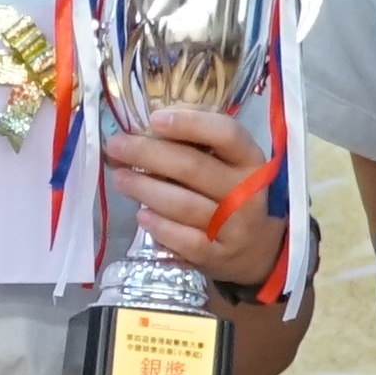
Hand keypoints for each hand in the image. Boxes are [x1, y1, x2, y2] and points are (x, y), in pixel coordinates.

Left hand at [105, 101, 285, 288]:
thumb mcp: (228, 159)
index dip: (190, 123)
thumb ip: (199, 134)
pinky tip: (141, 215)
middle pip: (193, 168)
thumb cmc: (233, 190)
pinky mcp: (219, 255)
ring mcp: (235, 227)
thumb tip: (157, 119)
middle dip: (148, 154)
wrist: (258, 246)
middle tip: (117, 147)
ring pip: (184, 205)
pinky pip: (184, 240)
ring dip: (145, 189)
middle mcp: (247, 192)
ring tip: (120, 179)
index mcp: (250, 159)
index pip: (225, 134)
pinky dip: (159, 227)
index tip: (154, 119)